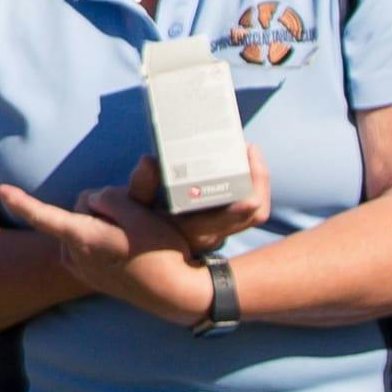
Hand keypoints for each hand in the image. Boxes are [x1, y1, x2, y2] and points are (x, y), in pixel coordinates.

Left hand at [0, 177, 151, 302]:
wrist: (176, 294)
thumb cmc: (161, 253)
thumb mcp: (141, 215)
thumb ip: (110, 198)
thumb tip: (95, 199)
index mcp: (86, 240)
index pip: (46, 217)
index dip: (22, 202)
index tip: (0, 191)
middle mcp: (76, 256)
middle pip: (80, 207)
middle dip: (103, 206)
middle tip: (134, 222)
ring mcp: (80, 267)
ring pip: (84, 223)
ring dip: (104, 222)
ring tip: (132, 238)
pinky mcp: (87, 274)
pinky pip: (88, 241)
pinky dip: (102, 236)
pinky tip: (125, 247)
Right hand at [124, 143, 271, 258]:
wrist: (140, 243)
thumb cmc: (137, 220)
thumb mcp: (133, 205)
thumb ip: (141, 186)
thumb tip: (150, 162)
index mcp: (193, 232)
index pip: (229, 221)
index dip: (243, 204)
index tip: (247, 182)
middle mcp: (213, 234)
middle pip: (253, 214)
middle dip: (259, 180)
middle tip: (249, 148)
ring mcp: (221, 230)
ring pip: (256, 212)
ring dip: (259, 180)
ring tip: (248, 150)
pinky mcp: (224, 222)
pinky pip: (251, 208)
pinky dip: (252, 184)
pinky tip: (244, 160)